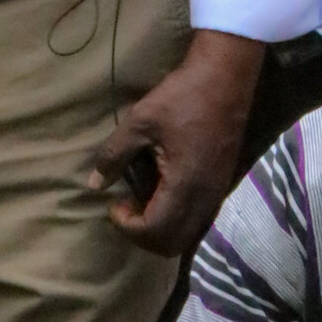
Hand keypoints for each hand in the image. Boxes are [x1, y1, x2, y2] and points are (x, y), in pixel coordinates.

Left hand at [90, 30, 264, 256]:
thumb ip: (114, 155)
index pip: (154, 231)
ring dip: (159, 229)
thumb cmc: (183, 95)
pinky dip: (174, 220)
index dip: (127, 226)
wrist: (227, 76)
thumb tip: (95, 183)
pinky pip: (196, 221)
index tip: (114, 203)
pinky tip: (161, 193)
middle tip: (126, 209)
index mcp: (185, 184)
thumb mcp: (140, 121)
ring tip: (141, 202)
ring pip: (186, 237)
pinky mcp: (221, 186)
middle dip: (142, 235)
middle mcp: (204, 198)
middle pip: (171, 245)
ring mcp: (216, 194)